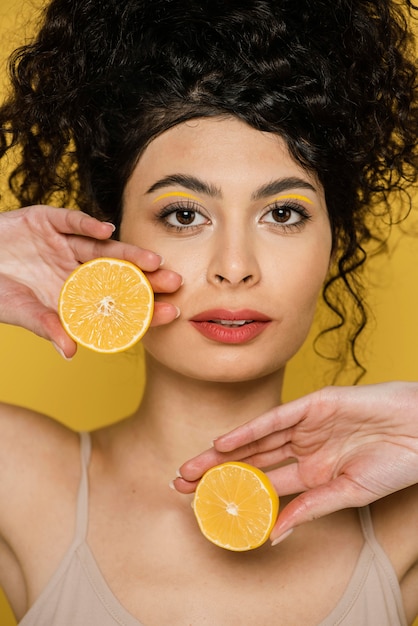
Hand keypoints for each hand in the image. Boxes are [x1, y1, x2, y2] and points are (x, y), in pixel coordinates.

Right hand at [0, 205, 181, 357]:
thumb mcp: (18, 310)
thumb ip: (44, 326)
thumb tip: (70, 352)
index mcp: (73, 294)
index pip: (115, 302)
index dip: (142, 307)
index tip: (170, 313)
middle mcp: (74, 269)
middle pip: (118, 274)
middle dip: (146, 279)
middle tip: (176, 283)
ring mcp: (63, 245)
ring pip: (101, 249)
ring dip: (127, 253)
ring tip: (152, 261)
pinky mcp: (47, 222)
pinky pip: (70, 222)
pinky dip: (85, 225)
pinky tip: (105, 230)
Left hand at [174, 382, 417, 542]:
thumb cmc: (394, 463)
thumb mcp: (348, 495)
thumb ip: (310, 510)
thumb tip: (275, 535)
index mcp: (311, 470)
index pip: (262, 481)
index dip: (233, 490)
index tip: (203, 502)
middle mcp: (302, 446)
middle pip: (250, 460)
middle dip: (216, 472)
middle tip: (181, 484)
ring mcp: (307, 425)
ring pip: (255, 440)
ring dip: (223, 454)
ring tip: (191, 469)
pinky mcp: (315, 405)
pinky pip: (276, 419)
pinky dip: (250, 430)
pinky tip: (225, 443)